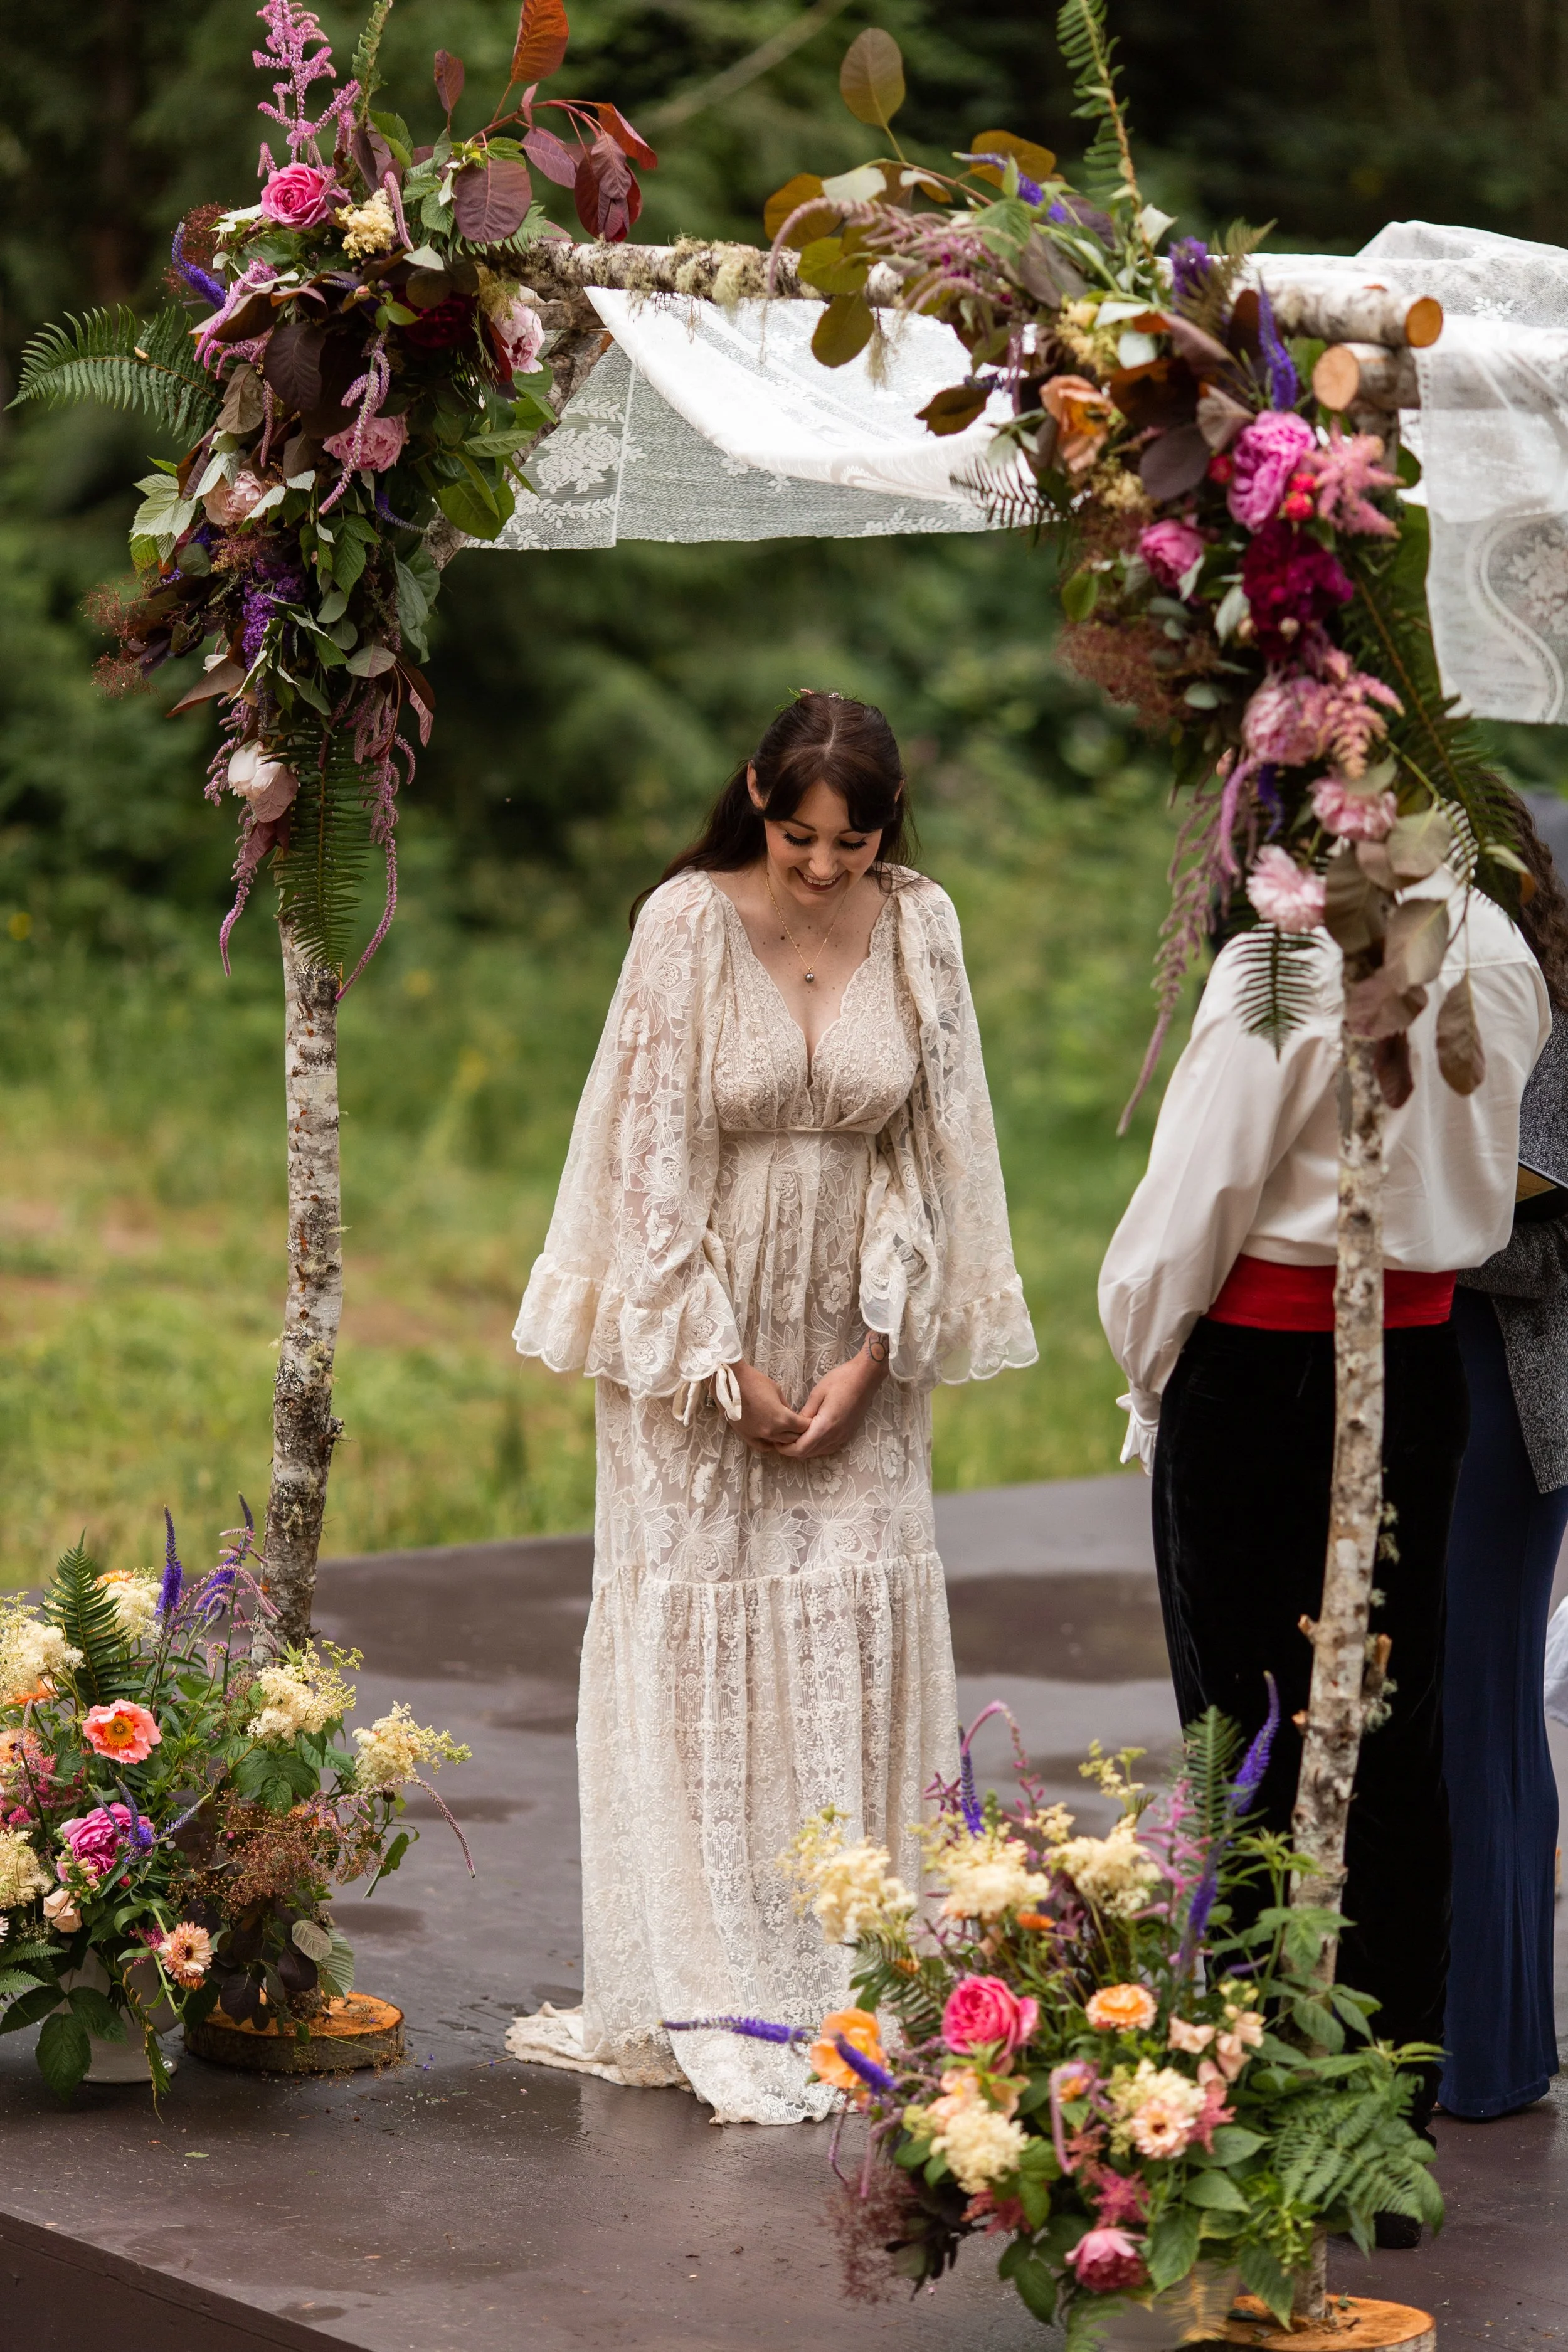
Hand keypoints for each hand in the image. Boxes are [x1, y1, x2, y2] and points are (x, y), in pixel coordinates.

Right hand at [733, 1360, 808, 1453]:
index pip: (803, 1427)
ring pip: (779, 1444)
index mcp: (782, 1418)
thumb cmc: (755, 1381)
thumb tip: (791, 1416)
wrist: (730, 1382)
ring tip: (788, 1432)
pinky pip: (763, 1446)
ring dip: (785, 1439)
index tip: (810, 1421)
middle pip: (793, 1439)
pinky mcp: (747, 1436)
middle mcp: (772, 1431)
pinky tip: (773, 1438)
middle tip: (801, 1427)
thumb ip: (786, 1407)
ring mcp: (758, 1435)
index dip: (808, 1424)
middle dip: (799, 1433)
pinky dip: (770, 1444)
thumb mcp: (777, 1391)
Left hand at [775, 1338, 888, 1461]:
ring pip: (818, 1453)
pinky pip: (828, 1448)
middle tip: (780, 1438)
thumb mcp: (818, 1393)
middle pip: (808, 1454)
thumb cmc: (841, 1380)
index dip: (785, 1449)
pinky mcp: (847, 1435)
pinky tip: (809, 1435)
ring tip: (793, 1436)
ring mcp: (843, 1437)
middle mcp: (835, 1436)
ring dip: (804, 1448)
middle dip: (791, 1450)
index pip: (801, 1449)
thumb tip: (793, 1427)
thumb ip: (805, 1413)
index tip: (775, 1441)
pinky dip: (816, 1446)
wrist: (866, 1377)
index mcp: (826, 1425)